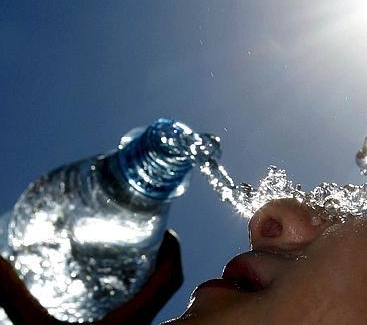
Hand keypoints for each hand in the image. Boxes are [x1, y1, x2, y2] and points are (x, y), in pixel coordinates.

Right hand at [0, 230, 182, 324]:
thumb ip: (14, 296)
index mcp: (131, 321)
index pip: (169, 280)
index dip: (171, 253)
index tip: (162, 231)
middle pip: (165, 285)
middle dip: (159, 258)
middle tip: (142, 234)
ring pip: (153, 298)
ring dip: (147, 275)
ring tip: (130, 251)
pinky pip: (139, 309)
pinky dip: (134, 292)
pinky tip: (110, 284)